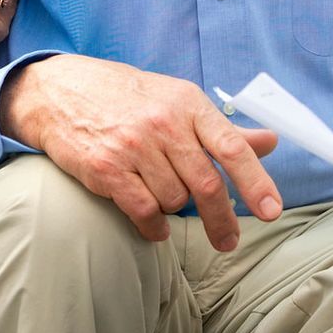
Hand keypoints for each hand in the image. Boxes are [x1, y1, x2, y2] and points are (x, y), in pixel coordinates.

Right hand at [0, 54, 282, 251]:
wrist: (61, 92)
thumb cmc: (129, 98)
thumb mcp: (179, 101)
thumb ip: (225, 129)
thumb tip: (271, 141)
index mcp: (189, 104)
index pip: (232, 147)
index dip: (256, 182)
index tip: (271, 211)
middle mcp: (164, 124)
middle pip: (207, 185)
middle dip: (222, 220)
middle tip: (228, 241)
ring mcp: (134, 146)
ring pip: (175, 200)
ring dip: (175, 210)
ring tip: (164, 197)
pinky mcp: (107, 169)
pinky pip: (144, 212)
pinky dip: (153, 227)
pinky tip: (154, 226)